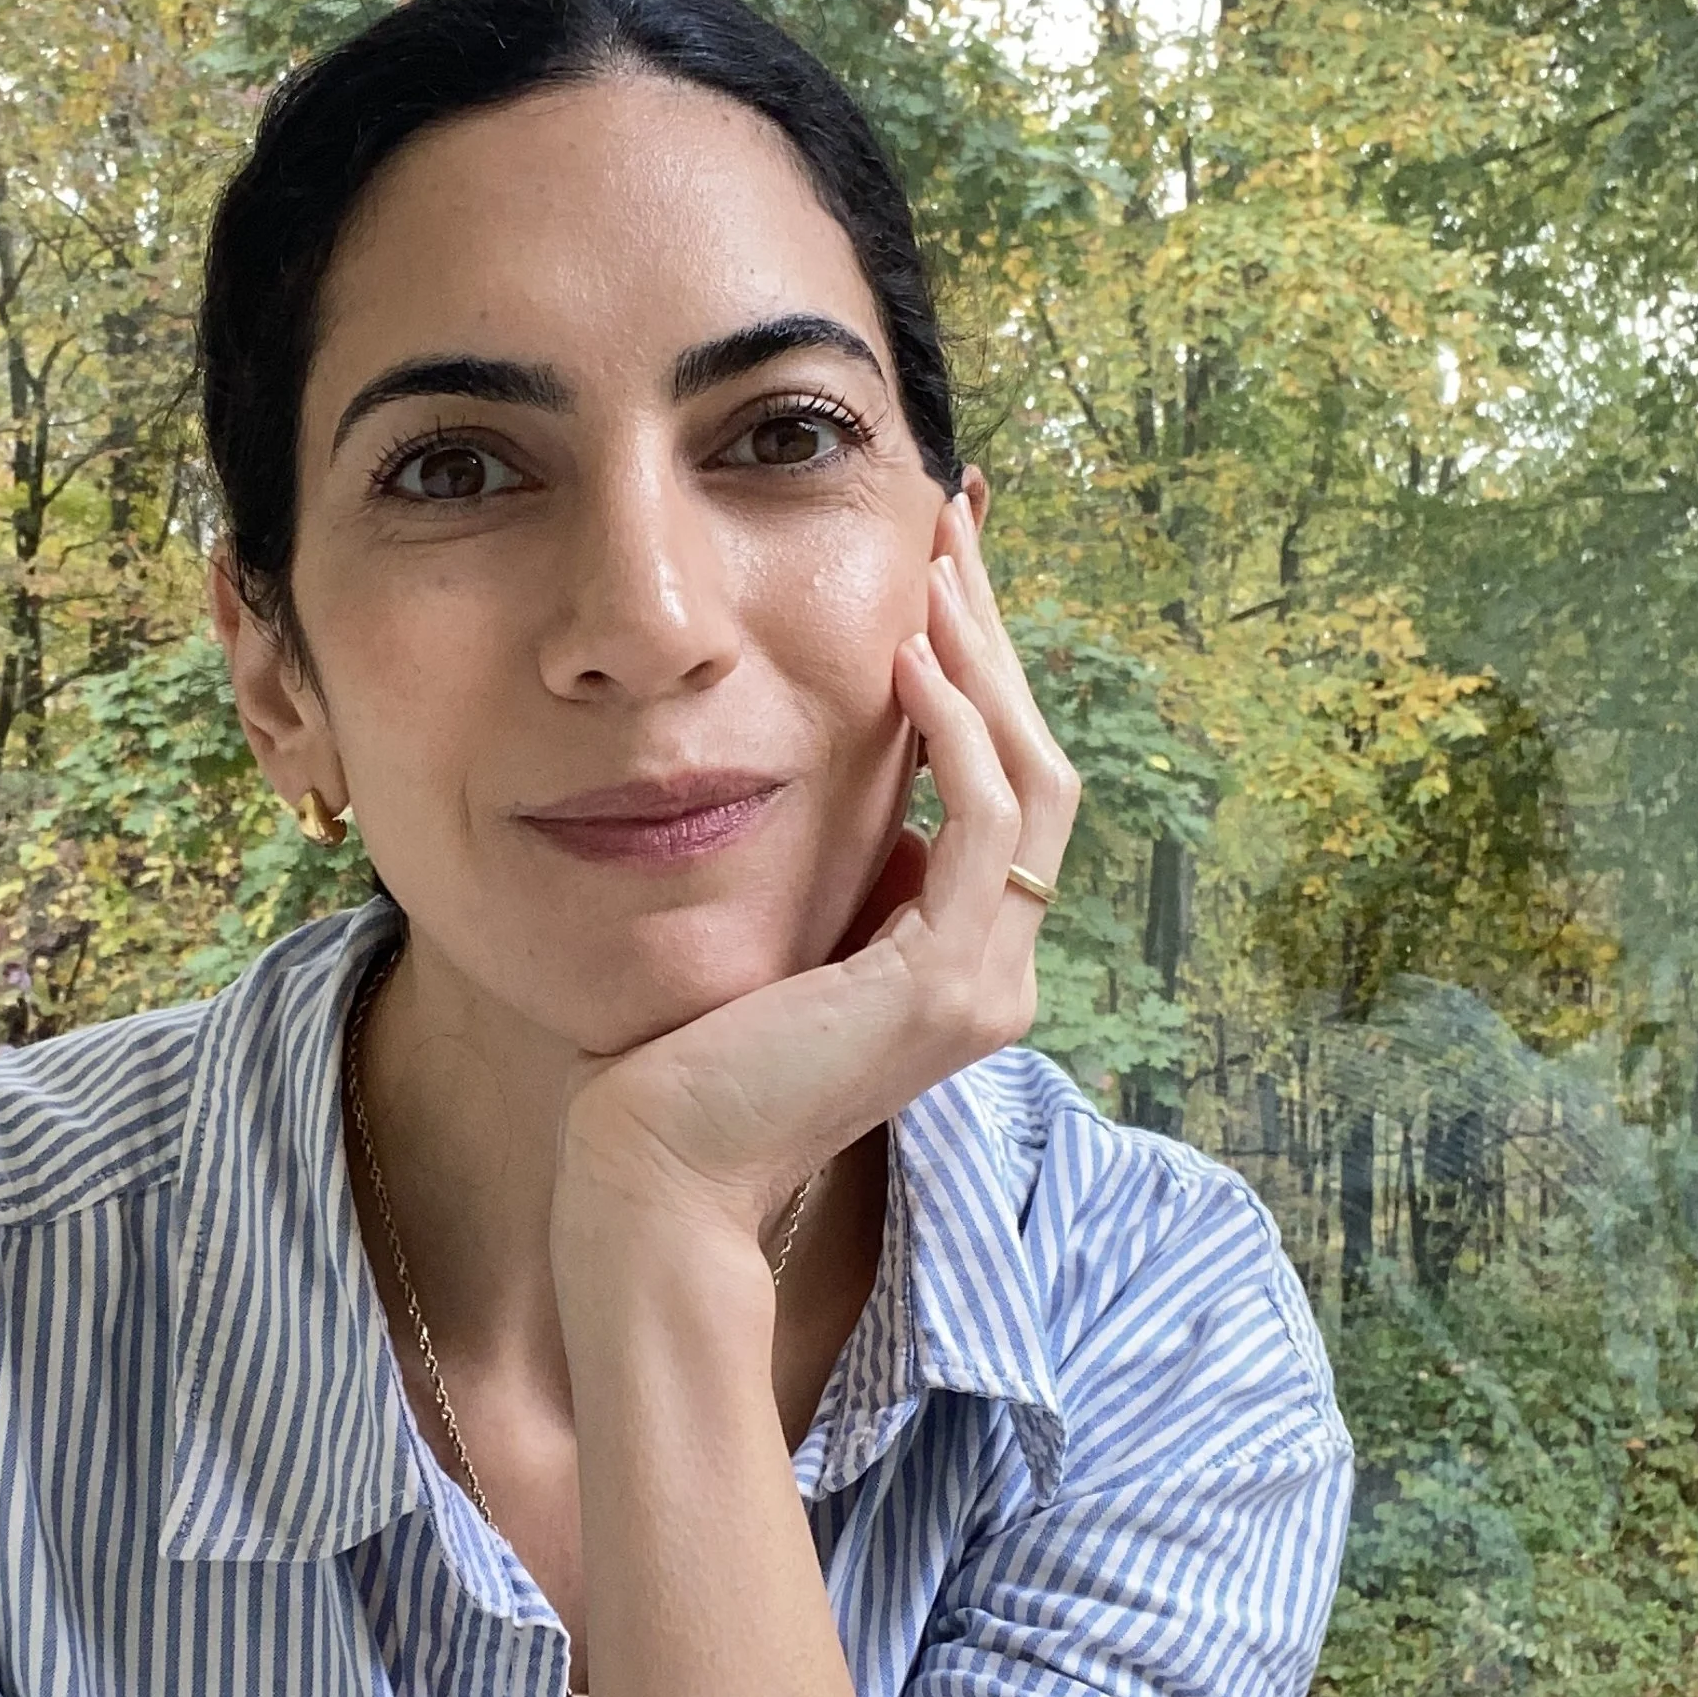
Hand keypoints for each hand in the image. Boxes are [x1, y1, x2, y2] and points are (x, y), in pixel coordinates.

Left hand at [556, 487, 1079, 1253]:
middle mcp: (996, 973)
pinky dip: (953, 734)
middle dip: (995, 634)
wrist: (659, 1173)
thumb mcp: (781, 929)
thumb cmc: (686, 1061)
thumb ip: (843, 870)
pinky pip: (986, 828)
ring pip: (1031, 779)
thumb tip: (857, 780)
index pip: (1005, 784)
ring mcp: (986, 987)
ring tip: (934, 566)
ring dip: (985, 661)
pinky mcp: (949, 991)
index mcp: (960, 958)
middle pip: (1038, 762)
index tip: (940, 569)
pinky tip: (907, 661)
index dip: (983, 671)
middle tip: (954, 523)